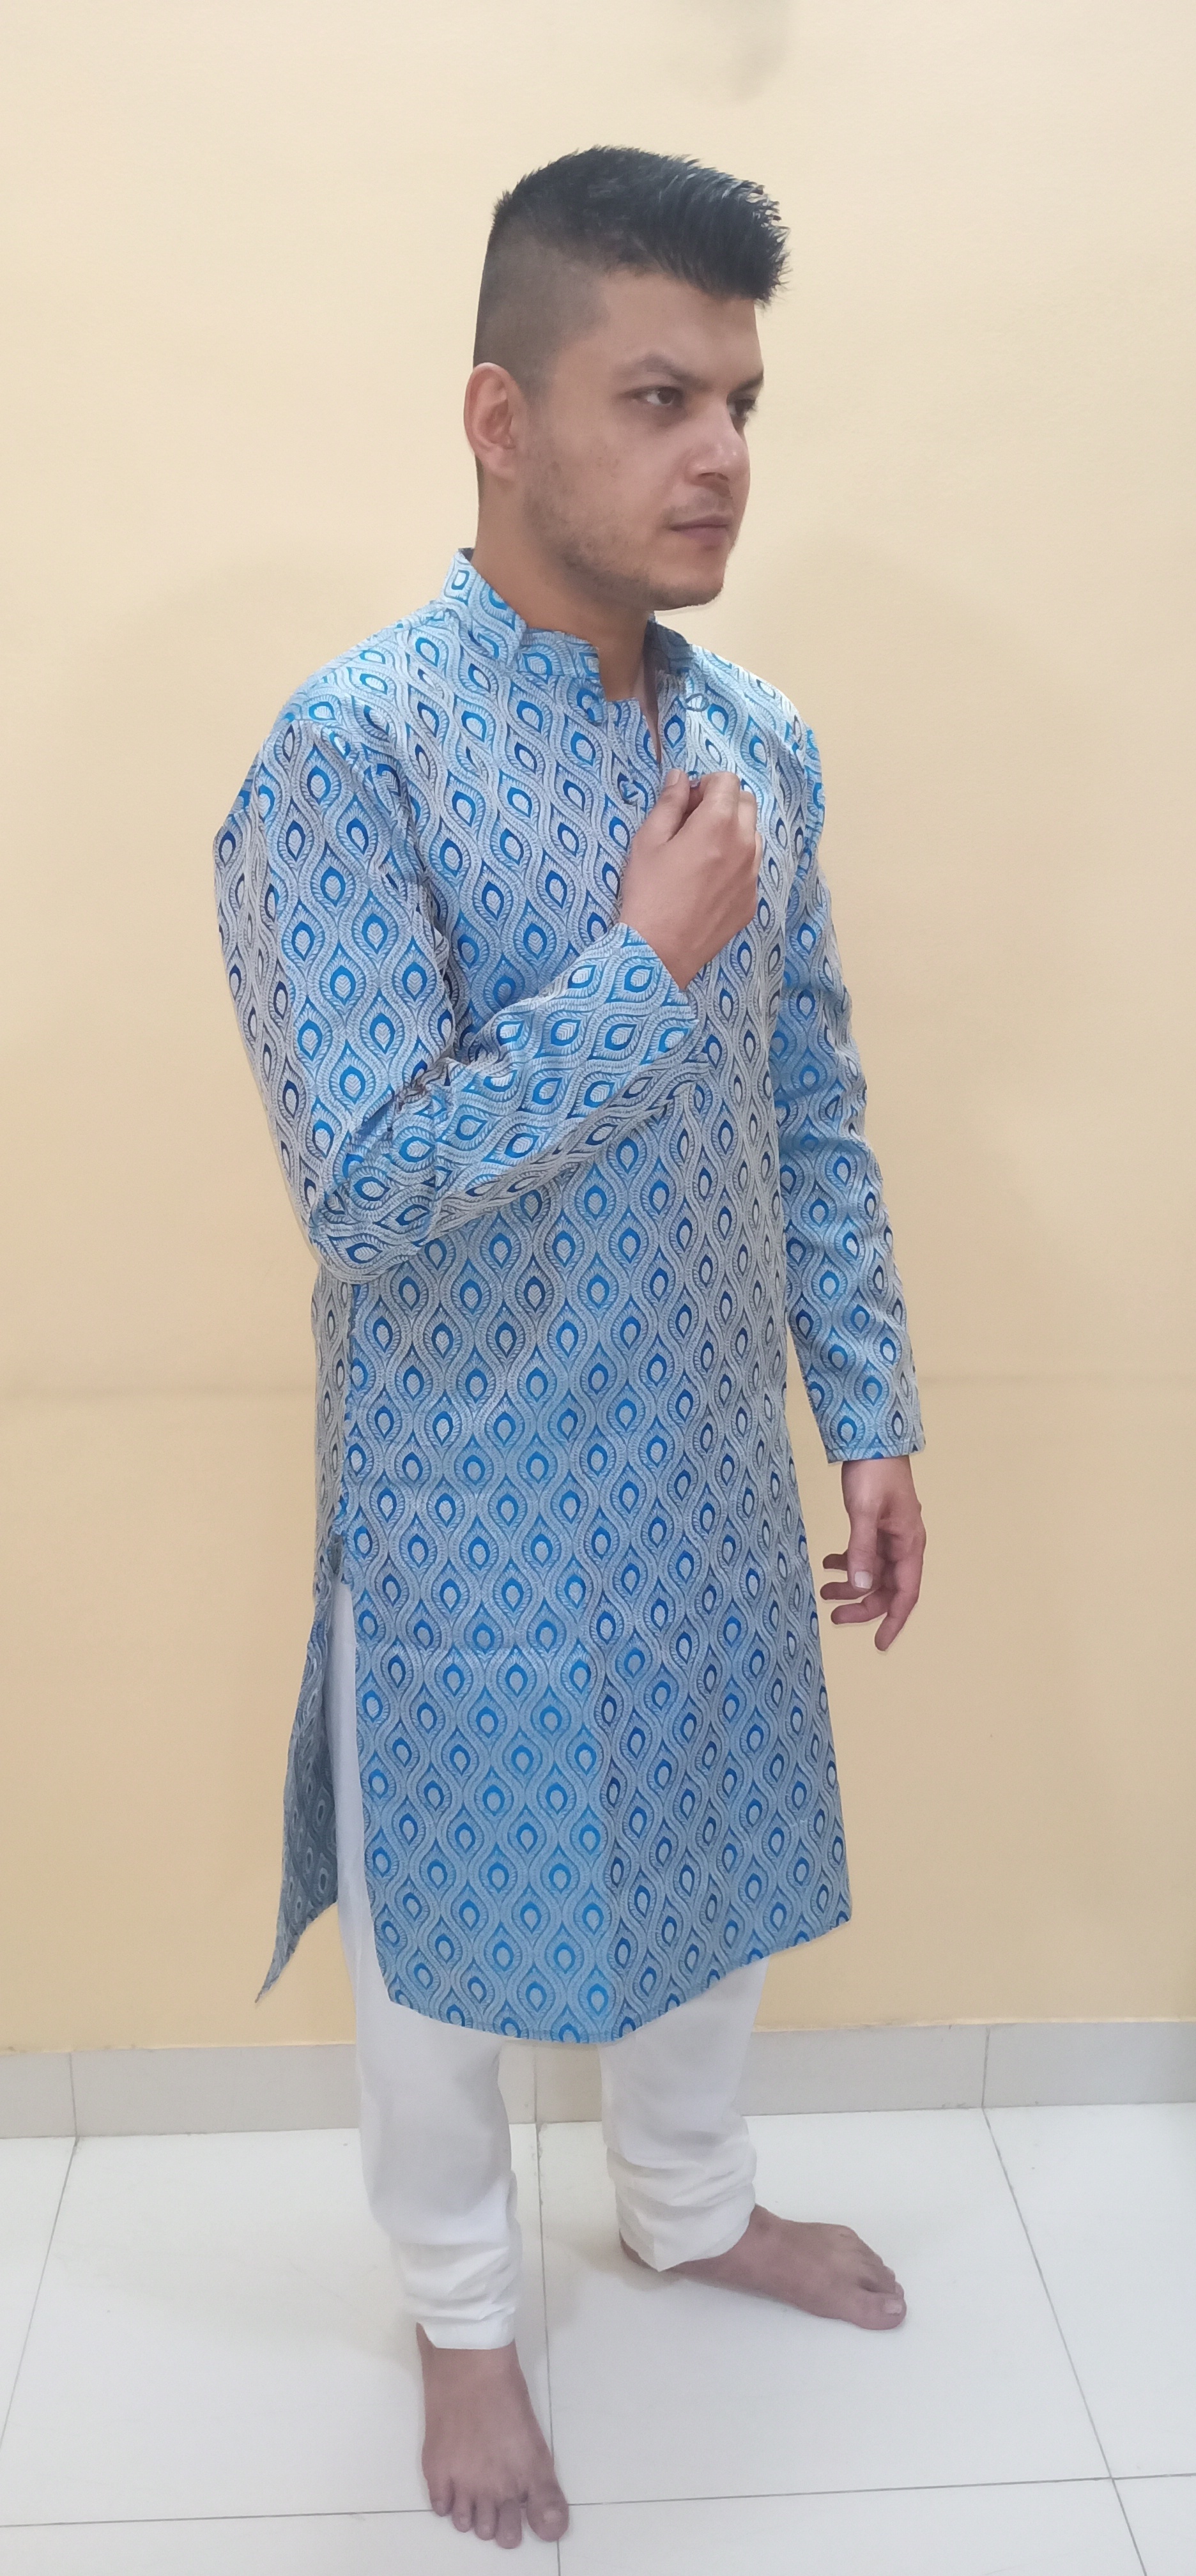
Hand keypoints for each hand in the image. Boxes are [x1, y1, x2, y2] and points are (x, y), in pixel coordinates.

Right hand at [617, 768, 760, 989]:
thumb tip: (680, 778)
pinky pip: (750, 869)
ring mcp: (752, 875)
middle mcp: (744, 845)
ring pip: (753, 836)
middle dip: (723, 803)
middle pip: (747, 803)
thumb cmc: (648, 892)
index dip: (705, 785)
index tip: (688, 802)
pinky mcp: (751, 900)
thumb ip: (669, 803)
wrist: (659, 951)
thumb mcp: (648, 840)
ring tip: (702, 853)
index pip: (727, 781)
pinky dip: (735, 863)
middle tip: (693, 824)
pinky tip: (707, 882)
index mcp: (718, 823)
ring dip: (732, 832)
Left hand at [820, 1456, 925, 1650]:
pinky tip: (828, 1563)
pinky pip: (864, 1553)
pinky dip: (847, 1561)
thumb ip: (861, 1551)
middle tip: (833, 1616)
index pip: (906, 1594)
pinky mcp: (875, 1524)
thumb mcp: (863, 1513)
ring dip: (851, 1584)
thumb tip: (860, 1588)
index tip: (879, 1644)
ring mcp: (890, 1534)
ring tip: (824, 1590)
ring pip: (873, 1571)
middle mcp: (903, 1543)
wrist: (871, 1437)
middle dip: (862, 1604)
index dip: (894, 1621)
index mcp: (909, 1544)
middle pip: (887, 1587)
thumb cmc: (874, 1471)